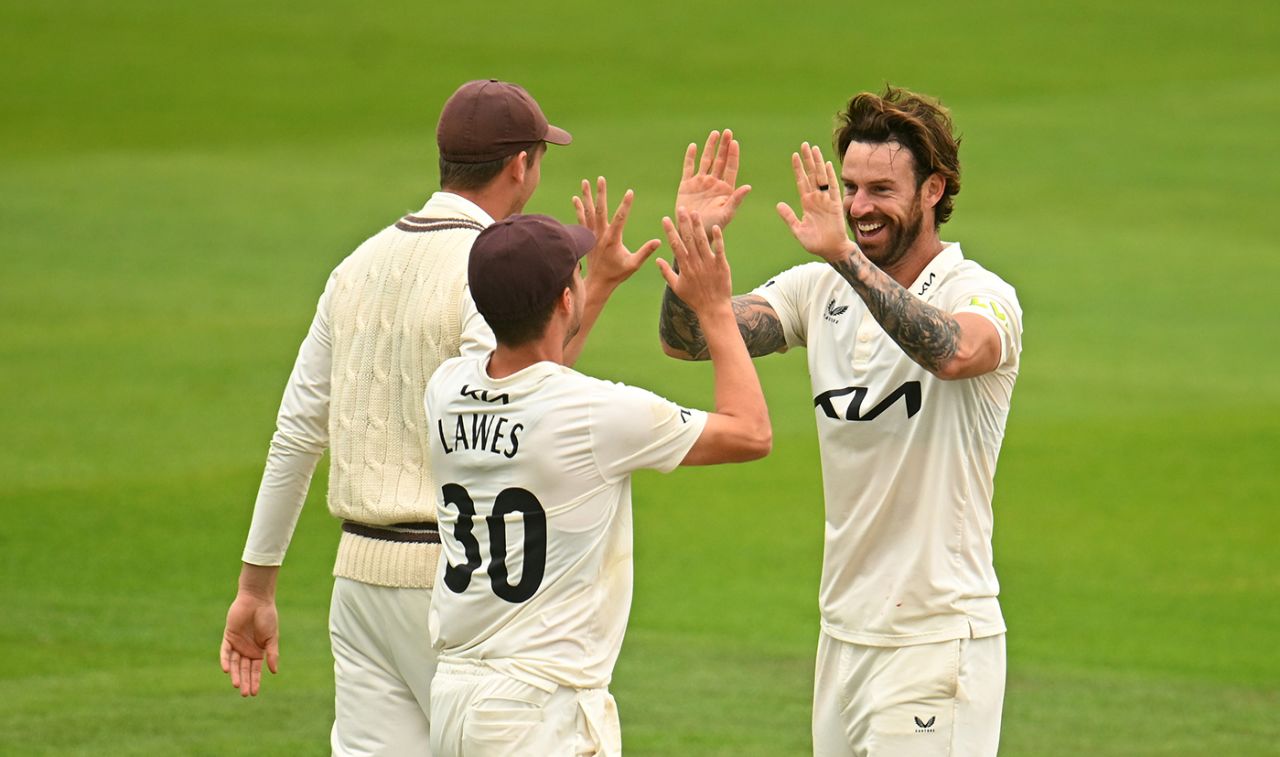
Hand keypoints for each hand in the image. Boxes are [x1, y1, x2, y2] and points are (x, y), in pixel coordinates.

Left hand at [220, 592, 279, 696]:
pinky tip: (227, 670)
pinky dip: (226, 660)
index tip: (254, 693)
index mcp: (258, 651)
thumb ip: (272, 654)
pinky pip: (225, 652)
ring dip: (235, 674)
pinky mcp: (228, 637)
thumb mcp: (272, 638)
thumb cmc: (267, 617)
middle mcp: (247, 650)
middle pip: (244, 669)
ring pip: (235, 663)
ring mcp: (237, 644)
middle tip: (244, 694)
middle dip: (245, 681)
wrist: (257, 600)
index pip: (255, 670)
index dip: (255, 681)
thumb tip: (274, 672)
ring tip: (236, 685)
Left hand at [573, 176, 661, 289]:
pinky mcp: (586, 237)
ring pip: (588, 212)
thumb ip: (645, 252)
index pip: (620, 218)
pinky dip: (578, 209)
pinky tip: (576, 198)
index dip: (626, 205)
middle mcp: (600, 235)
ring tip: (585, 182)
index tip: (630, 192)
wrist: (598, 282)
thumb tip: (659, 241)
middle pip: (600, 210)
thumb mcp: (634, 264)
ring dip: (587, 196)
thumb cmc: (617, 274)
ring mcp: (591, 235)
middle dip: (601, 193)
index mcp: (613, 239)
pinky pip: (581, 220)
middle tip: (601, 178)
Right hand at [656, 208, 731, 315]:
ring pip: (703, 241)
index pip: (675, 245)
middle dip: (683, 223)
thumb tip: (657, 260)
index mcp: (684, 267)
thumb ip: (666, 272)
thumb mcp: (677, 287)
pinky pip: (720, 249)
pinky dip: (718, 238)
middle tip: (681, 208)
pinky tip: (716, 227)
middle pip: (688, 239)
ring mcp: (709, 263)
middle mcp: (695, 263)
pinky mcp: (722, 265)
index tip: (665, 218)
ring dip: (698, 226)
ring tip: (695, 212)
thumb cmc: (694, 299)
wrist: (713, 308)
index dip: (670, 231)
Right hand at [675, 129, 751, 233]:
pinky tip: (693, 146)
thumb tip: (748, 187)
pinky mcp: (686, 185)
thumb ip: (736, 200)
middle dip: (724, 146)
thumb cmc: (713, 227)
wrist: (692, 233)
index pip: (731, 167)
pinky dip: (690, 157)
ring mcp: (700, 183)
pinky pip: (689, 168)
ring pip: (706, 160)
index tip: (735, 142)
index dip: (733, 155)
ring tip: (715, 133)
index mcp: (725, 189)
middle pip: (720, 160)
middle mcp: (714, 183)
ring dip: (710, 147)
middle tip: (728, 132)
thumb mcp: (727, 214)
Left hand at [776, 143, 854, 261]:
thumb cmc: (815, 242)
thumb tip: (778, 205)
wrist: (830, 250)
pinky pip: (832, 188)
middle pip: (811, 175)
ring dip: (818, 163)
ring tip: (814, 149)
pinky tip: (826, 165)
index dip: (798, 169)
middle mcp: (816, 198)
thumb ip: (789, 217)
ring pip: (821, 177)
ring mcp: (826, 200)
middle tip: (804, 144)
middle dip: (808, 160)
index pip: (801, 181)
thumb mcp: (797, 229)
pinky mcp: (835, 204)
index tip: (794, 155)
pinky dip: (829, 176)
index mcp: (807, 203)